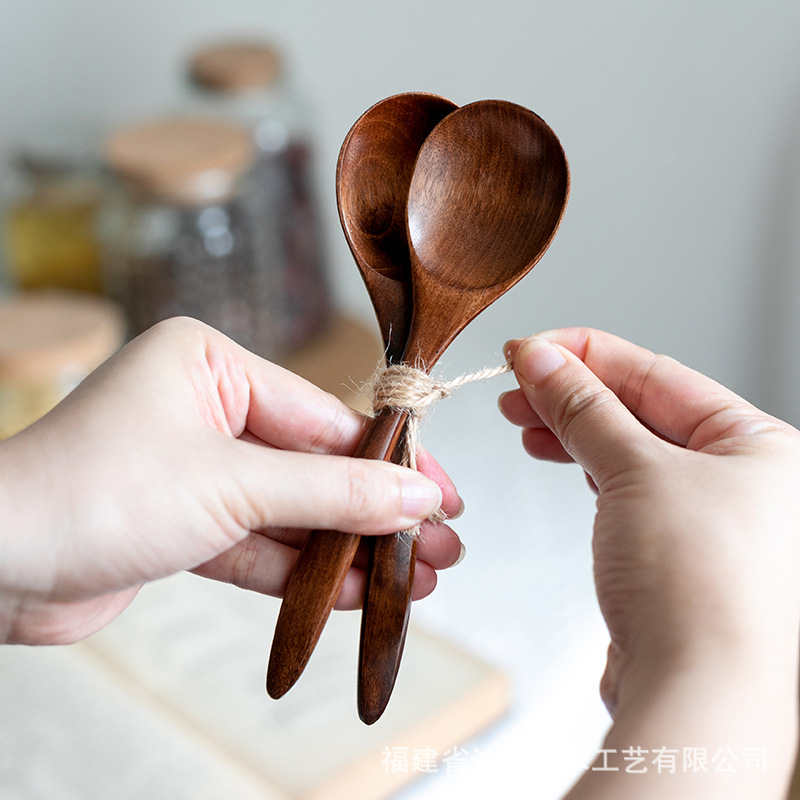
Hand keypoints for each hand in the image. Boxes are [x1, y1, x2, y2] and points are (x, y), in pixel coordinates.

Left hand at [0, 317, 461, 644]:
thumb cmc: (92, 494)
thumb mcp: (233, 486)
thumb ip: (331, 493)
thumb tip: (415, 495)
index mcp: (212, 366)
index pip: (324, 414)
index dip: (389, 459)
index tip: (442, 492)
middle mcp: (206, 411)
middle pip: (314, 466)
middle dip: (377, 512)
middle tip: (441, 543)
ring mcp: (196, 471)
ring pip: (292, 512)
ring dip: (349, 549)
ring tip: (416, 577)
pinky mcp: (185, 525)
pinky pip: (259, 545)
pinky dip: (304, 573)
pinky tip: (359, 594)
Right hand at [500, 328, 799, 798]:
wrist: (697, 692)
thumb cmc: (699, 587)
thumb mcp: (636, 469)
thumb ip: (586, 408)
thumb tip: (543, 359)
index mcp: (756, 443)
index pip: (657, 373)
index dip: (585, 355)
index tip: (529, 350)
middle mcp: (740, 477)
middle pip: (640, 410)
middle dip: (571, 393)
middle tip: (516, 383)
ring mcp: (705, 515)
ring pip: (627, 448)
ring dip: (570, 428)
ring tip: (523, 418)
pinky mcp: (671, 549)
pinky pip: (624, 487)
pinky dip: (584, 466)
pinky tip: (555, 454)